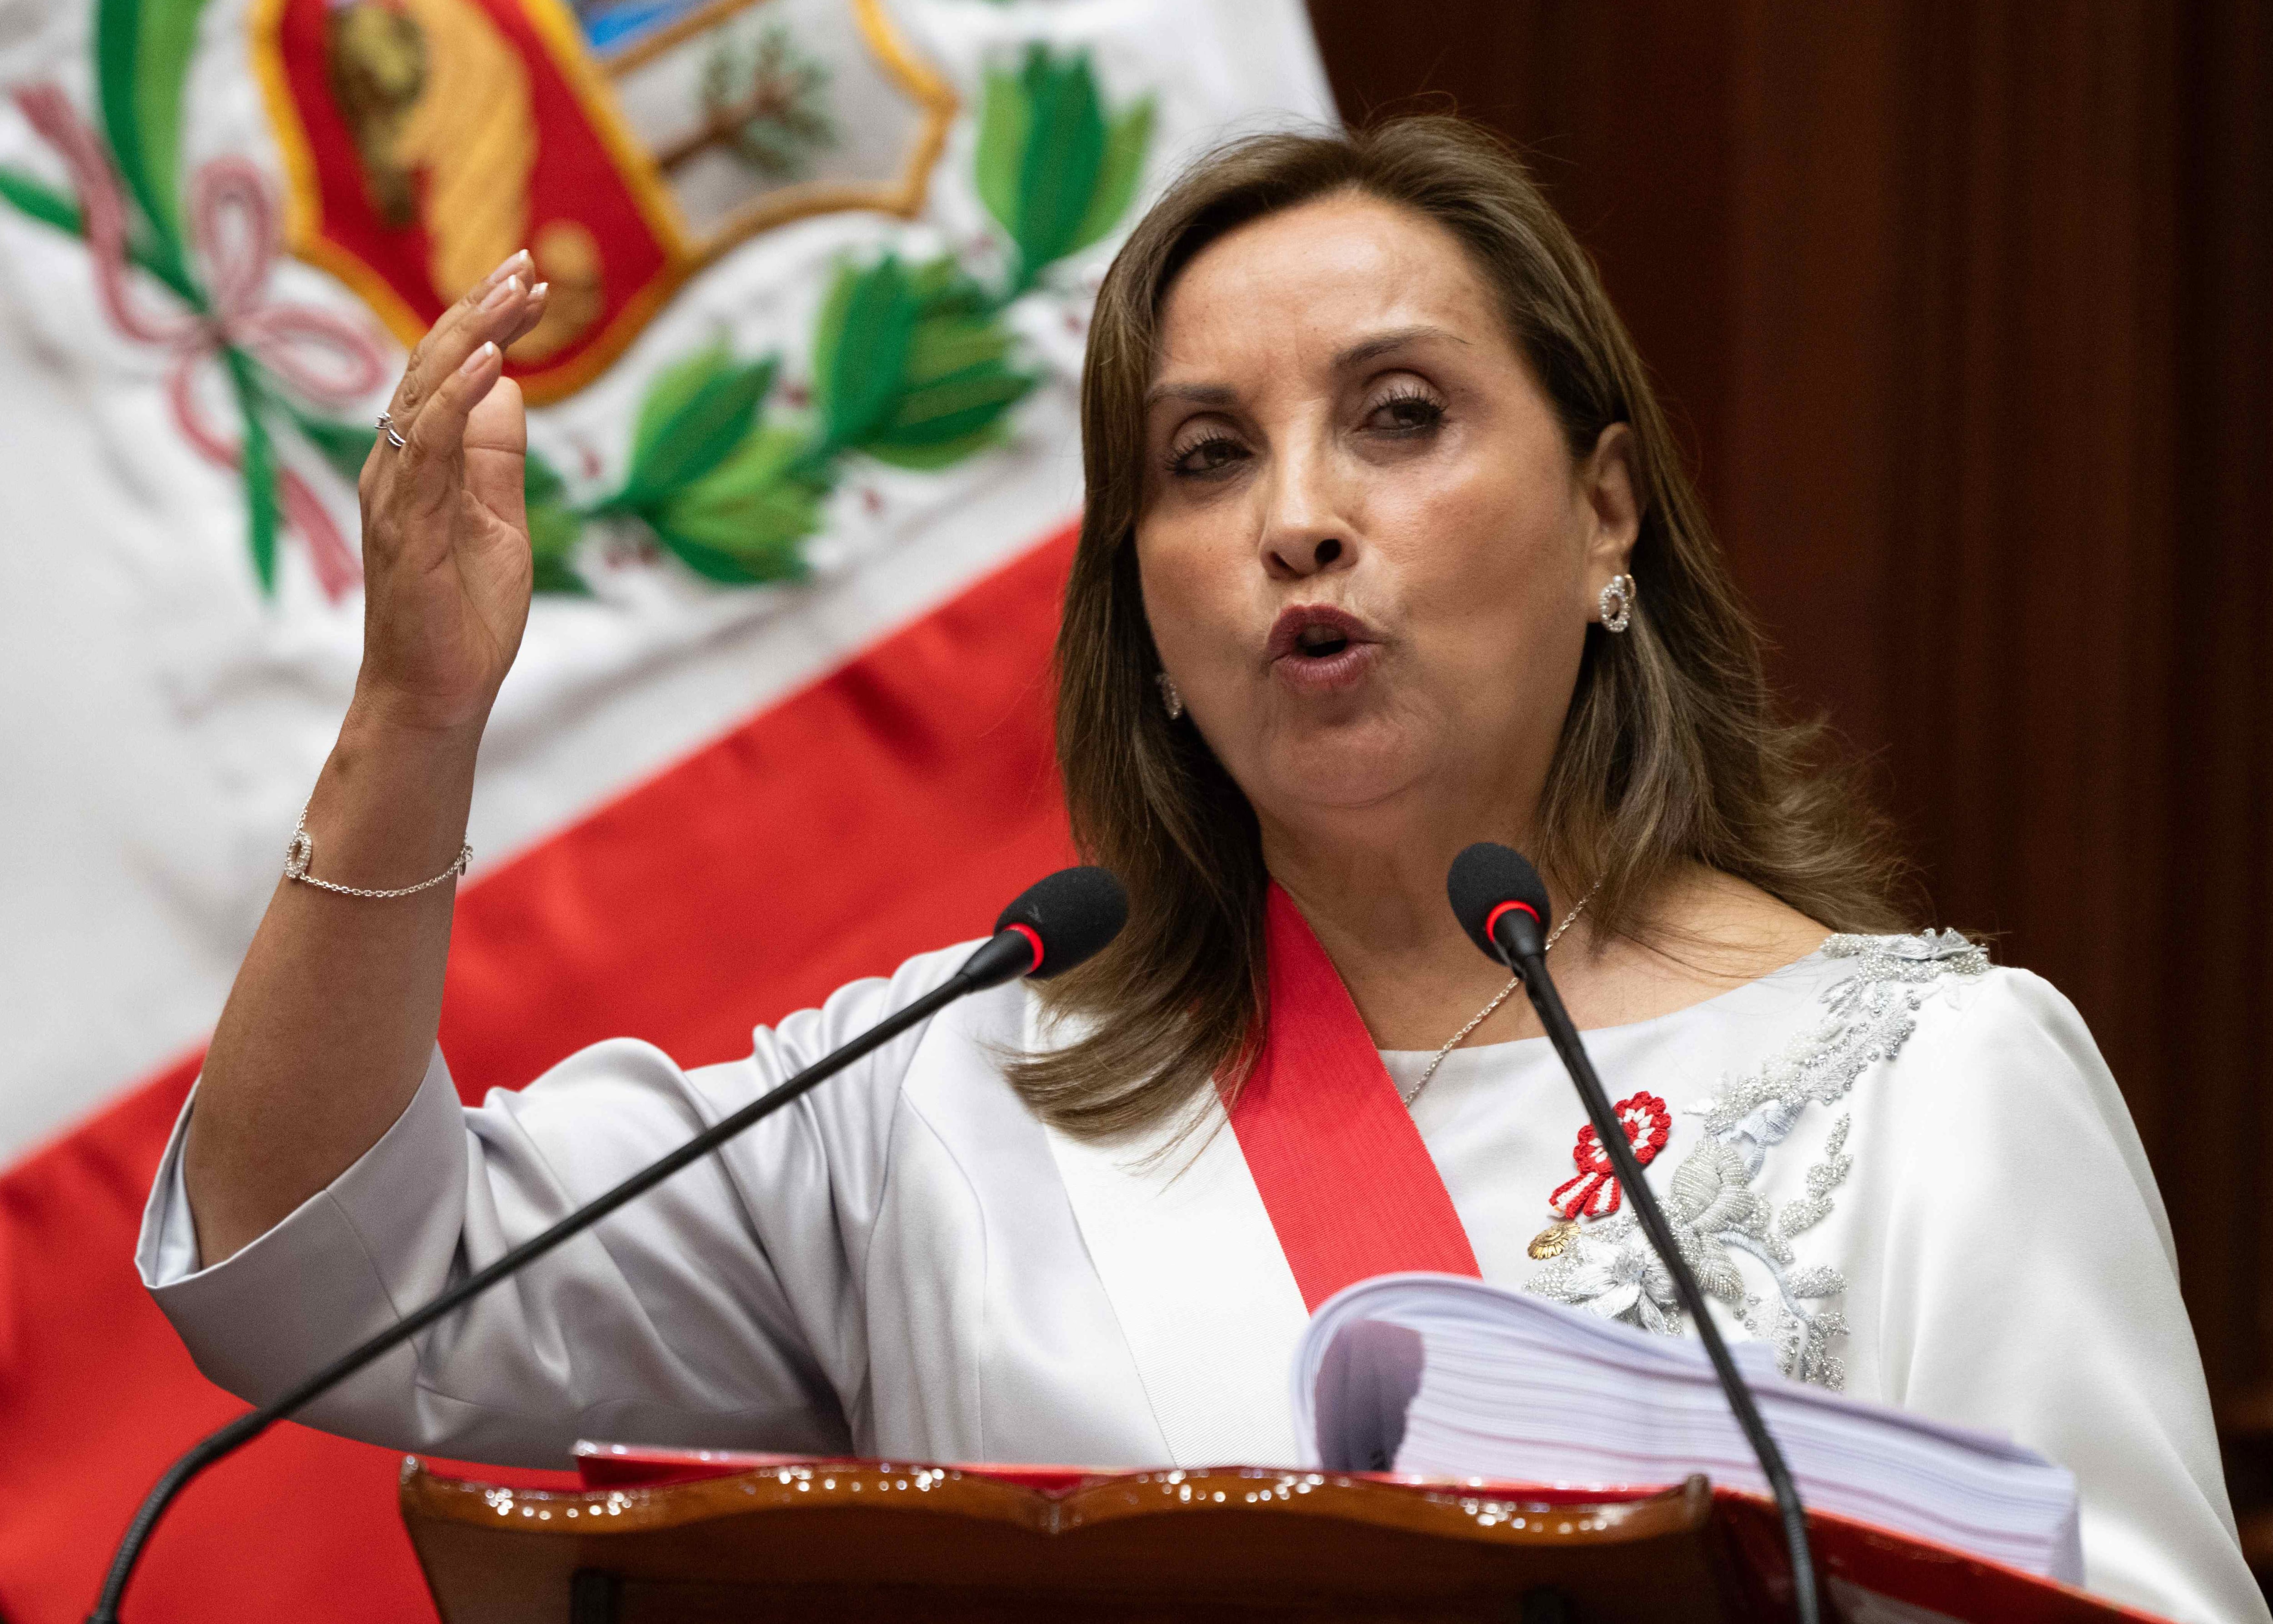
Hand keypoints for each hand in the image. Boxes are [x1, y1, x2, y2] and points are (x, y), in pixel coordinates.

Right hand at [353, 252, 550, 735]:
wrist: (438, 691)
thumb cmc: (465, 614)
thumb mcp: (501, 519)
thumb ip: (498, 456)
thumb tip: (511, 388)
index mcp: (419, 461)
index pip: (450, 373)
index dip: (488, 323)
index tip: (531, 281)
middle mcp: (396, 464)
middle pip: (435, 365)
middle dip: (481, 309)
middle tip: (528, 263)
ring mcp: (395, 492)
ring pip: (428, 391)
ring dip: (474, 335)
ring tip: (517, 291)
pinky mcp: (407, 523)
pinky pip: (430, 445)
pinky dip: (459, 398)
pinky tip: (495, 363)